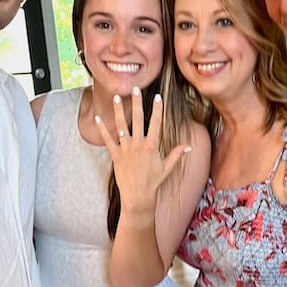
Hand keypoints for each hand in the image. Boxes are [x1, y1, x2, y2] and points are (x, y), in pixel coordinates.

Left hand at [94, 88, 190, 216]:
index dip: (157, 109)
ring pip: (122, 126)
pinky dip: (102, 129)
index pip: (156, 123)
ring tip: (117, 97)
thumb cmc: (153, 182)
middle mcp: (139, 145)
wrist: (138, 197)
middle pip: (138, 119)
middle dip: (138, 103)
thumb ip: (177, 154)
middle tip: (136, 89)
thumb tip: (189, 147)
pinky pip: (108, 139)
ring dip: (119, 111)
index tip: (158, 97)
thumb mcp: (167, 168)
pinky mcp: (116, 155)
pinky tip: (97, 118)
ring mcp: (126, 149)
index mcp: (152, 146)